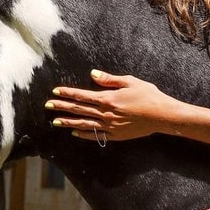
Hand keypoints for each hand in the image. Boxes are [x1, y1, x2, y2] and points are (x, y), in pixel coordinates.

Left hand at [45, 69, 170, 141]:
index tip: (55, 92)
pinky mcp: (116, 135)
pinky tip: (74, 132)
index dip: (68, 93)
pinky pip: (96, 135)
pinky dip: (84, 134)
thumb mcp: (130, 81)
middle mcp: (106, 113)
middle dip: (62, 107)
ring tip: (55, 121)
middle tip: (48, 106)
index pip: (82, 96)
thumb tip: (93, 74)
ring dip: (68, 122)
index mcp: (108, 98)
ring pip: (84, 124)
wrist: (162, 115)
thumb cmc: (148, 95)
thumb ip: (110, 79)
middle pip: (79, 109)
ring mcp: (110, 126)